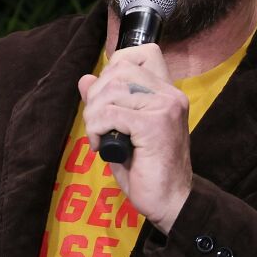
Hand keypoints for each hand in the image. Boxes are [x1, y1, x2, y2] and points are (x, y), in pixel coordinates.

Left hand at [78, 44, 192, 234]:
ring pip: (111, 90)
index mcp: (167, 92)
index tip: (108, 98)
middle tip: (97, 124)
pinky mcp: (154, 126)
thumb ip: (106, 103)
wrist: (170, 202)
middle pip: (119, 68)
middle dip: (96, 95)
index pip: (142, 53)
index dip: (115, 67)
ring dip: (94, 114)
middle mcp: (170, 94)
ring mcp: (165, 108)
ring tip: (99, 136)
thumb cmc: (147, 171)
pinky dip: (97, 129)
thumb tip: (85, 78)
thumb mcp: (122, 132)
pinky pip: (111, 114)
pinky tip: (103, 147)